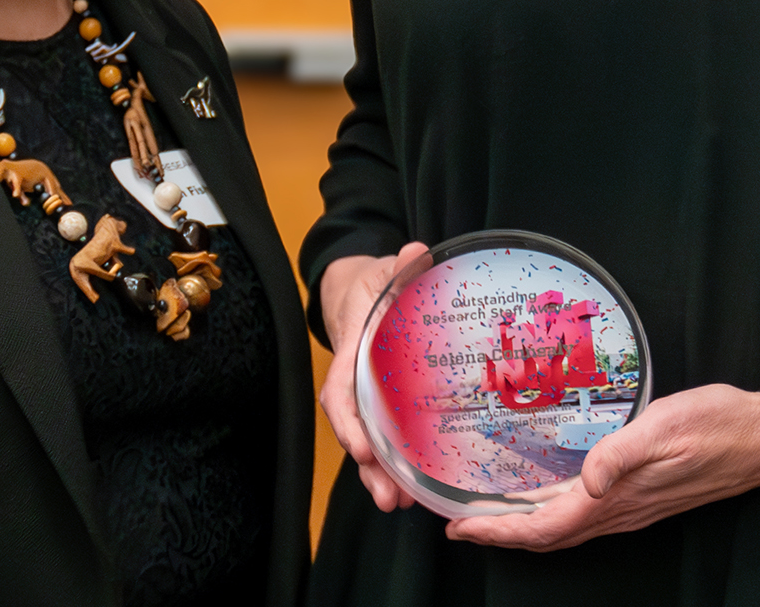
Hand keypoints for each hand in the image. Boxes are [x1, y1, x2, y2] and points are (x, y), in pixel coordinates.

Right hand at [316, 243, 424, 512]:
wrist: (359, 289)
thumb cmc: (371, 282)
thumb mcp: (383, 270)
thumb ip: (399, 266)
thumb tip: (417, 253)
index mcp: (351, 349)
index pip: (341, 391)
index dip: (350, 423)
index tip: (364, 450)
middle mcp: (355, 380)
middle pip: (354, 429)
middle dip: (369, 467)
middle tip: (390, 499)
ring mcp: (369, 395)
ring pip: (369, 441)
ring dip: (381, 476)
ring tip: (401, 505)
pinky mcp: (386, 404)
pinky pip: (387, 437)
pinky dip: (396, 464)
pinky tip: (415, 489)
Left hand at [443, 364, 759, 551]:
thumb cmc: (718, 425)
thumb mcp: (666, 426)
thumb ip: (621, 453)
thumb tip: (586, 482)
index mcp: (618, 499)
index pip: (545, 529)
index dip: (500, 532)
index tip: (460, 528)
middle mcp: (621, 512)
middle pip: (548, 537)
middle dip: (501, 534)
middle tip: (459, 525)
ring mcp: (633, 507)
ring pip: (566, 529)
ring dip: (523, 526)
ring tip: (488, 513)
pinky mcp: (643, 495)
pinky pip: (586, 515)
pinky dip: (553, 513)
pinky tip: (544, 495)